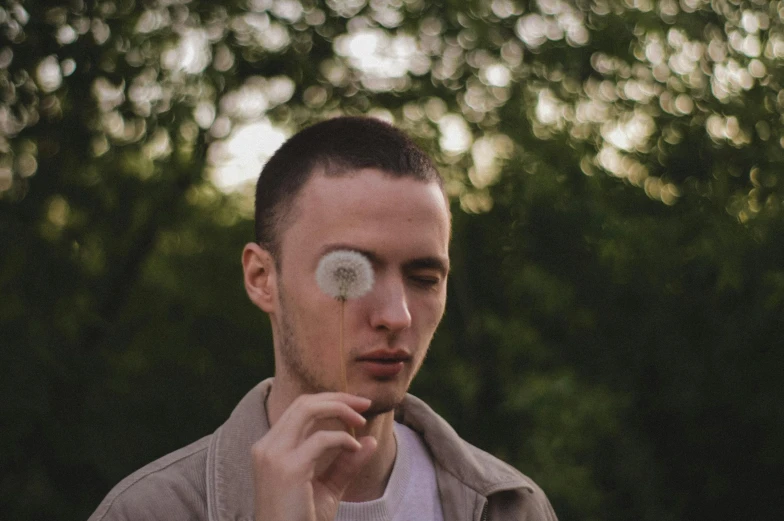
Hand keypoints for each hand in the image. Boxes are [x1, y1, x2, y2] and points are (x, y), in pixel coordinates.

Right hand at [251, 392, 377, 520]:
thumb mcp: (327, 488)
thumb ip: (345, 464)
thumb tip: (370, 441)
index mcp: (269, 448)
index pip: (299, 409)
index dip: (329, 400)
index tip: (357, 405)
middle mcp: (267, 447)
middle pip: (303, 403)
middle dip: (337, 398)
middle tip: (365, 403)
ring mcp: (274, 456)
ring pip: (308, 409)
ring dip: (339, 408)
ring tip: (361, 420)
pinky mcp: (288, 468)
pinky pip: (322, 439)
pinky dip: (343, 439)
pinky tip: (356, 448)